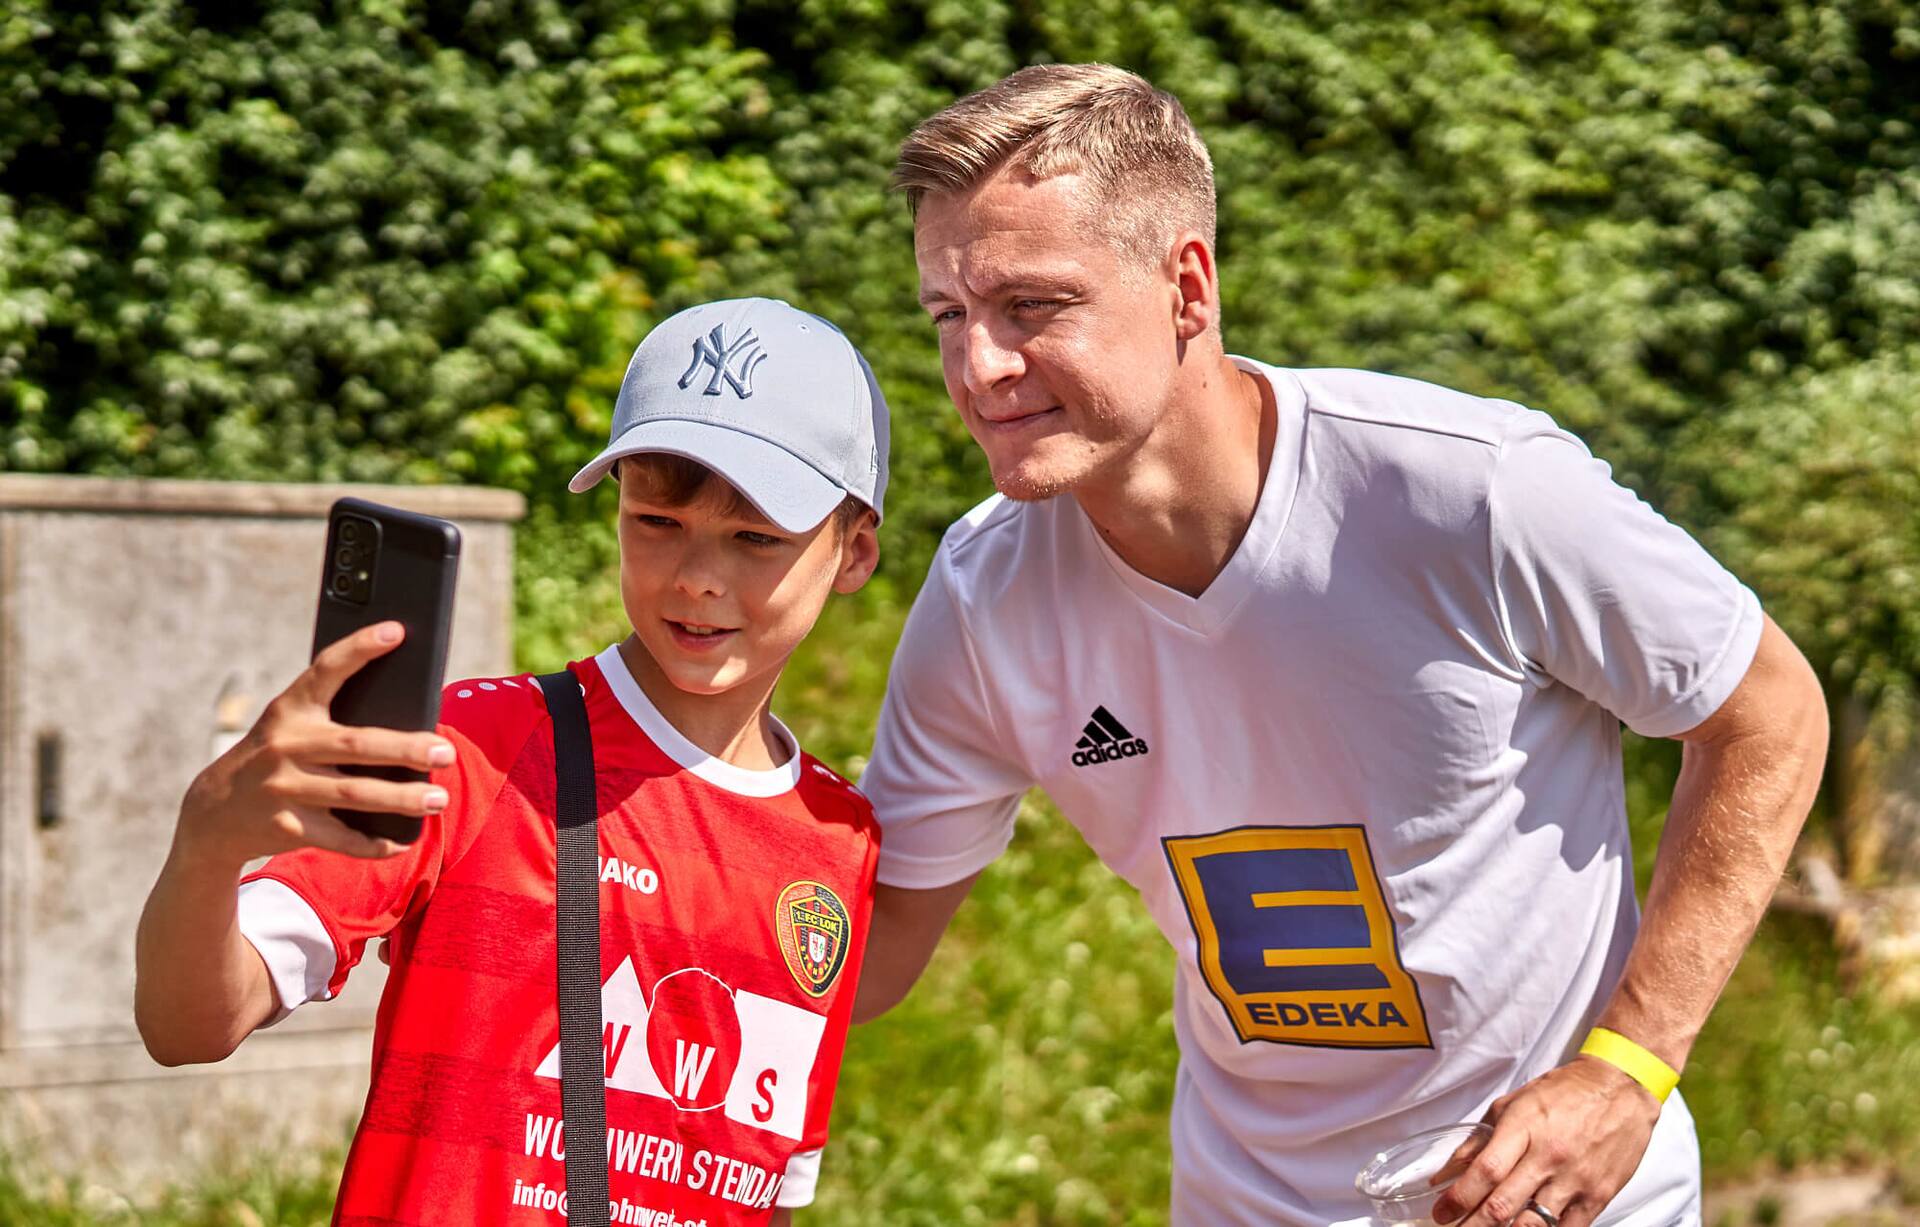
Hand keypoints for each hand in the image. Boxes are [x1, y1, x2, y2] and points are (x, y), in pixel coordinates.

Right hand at [174, 621, 454, 867]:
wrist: (214, 811)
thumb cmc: (277, 755)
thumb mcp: (291, 726)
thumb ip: (333, 716)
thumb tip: (411, 719)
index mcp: (290, 710)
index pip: (326, 670)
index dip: (360, 648)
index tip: (397, 631)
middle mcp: (285, 746)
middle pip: (356, 745)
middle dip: (405, 749)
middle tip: (445, 753)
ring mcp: (283, 788)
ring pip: (355, 794)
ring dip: (402, 799)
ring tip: (438, 798)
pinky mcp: (285, 827)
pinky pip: (340, 837)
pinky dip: (373, 844)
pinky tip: (402, 841)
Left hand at [1431, 1056, 1662, 1226]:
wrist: (1620, 1088)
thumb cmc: (1564, 1093)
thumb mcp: (1512, 1104)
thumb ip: (1477, 1141)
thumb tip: (1446, 1173)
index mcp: (1524, 1128)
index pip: (1486, 1171)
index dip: (1459, 1198)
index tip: (1441, 1213)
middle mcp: (1549, 1157)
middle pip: (1504, 1204)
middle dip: (1473, 1226)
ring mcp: (1575, 1180)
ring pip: (1533, 1224)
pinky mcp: (1598, 1197)